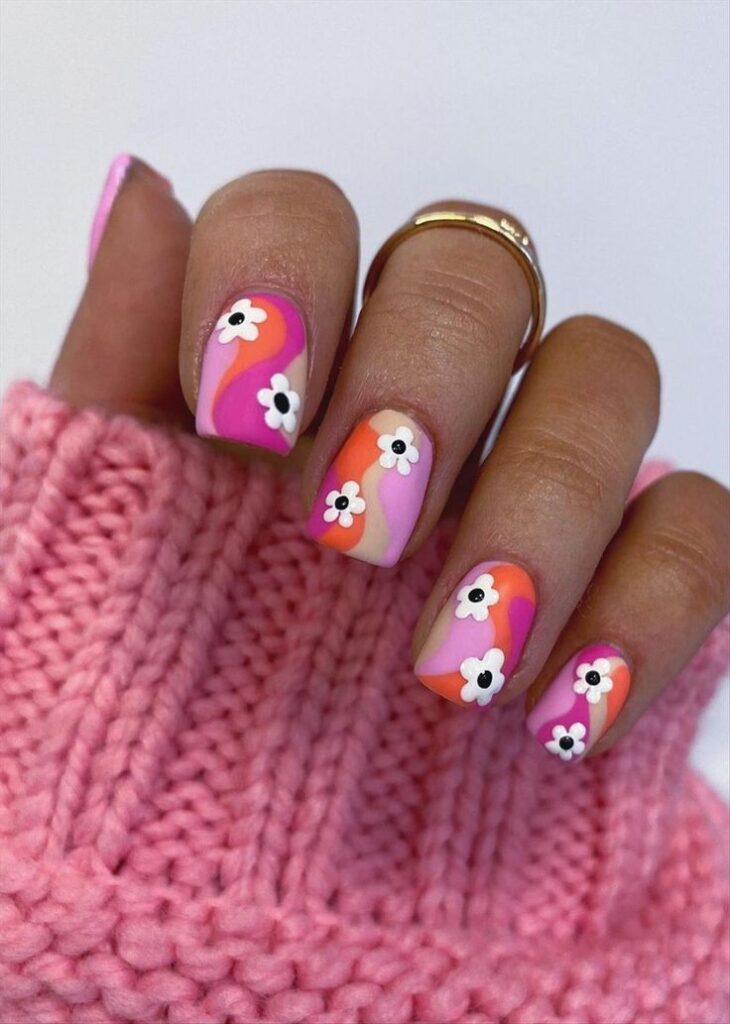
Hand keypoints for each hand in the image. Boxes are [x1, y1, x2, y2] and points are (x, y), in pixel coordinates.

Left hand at [50, 157, 728, 762]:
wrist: (253, 871)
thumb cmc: (157, 695)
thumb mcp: (102, 538)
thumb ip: (117, 371)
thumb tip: (142, 193)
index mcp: (287, 366)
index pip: (305, 215)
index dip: (284, 271)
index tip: (246, 417)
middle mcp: (421, 394)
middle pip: (475, 268)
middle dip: (425, 373)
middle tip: (354, 529)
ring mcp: (535, 477)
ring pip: (606, 372)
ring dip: (542, 499)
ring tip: (450, 660)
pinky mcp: (629, 572)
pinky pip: (697, 527)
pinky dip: (644, 610)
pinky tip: (556, 718)